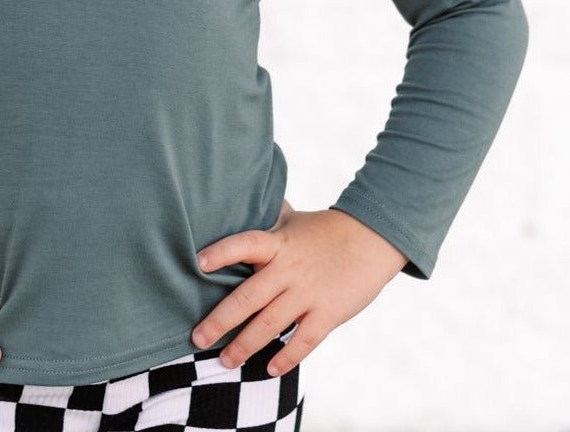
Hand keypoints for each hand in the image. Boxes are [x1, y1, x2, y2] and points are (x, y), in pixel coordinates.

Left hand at [190, 201, 408, 377]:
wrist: (372, 240)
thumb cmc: (326, 229)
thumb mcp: (293, 221)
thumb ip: (268, 222)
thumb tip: (245, 201)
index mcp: (278, 244)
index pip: (244, 244)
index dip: (222, 252)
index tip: (198, 263)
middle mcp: (288, 270)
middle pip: (248, 298)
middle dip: (220, 321)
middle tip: (197, 338)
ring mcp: (308, 294)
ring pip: (269, 325)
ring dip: (245, 346)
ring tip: (225, 361)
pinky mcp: (328, 314)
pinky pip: (303, 341)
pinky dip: (286, 357)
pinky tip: (269, 369)